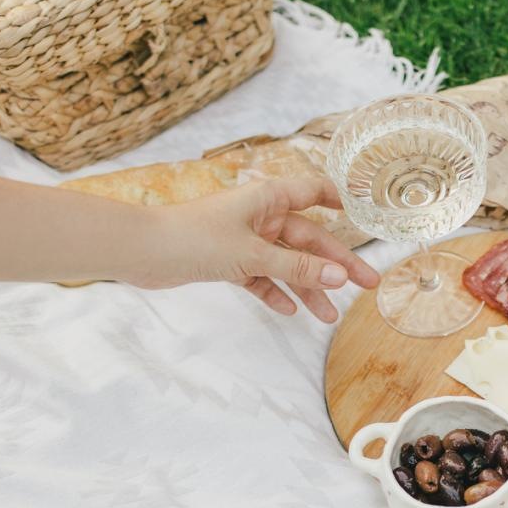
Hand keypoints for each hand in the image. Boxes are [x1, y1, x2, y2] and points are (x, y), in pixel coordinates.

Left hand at [140, 175, 379, 321]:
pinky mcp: (227, 260)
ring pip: (286, 263)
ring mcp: (243, 239)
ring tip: (328, 315)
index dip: (341, 200)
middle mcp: (259, 215)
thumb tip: (339, 276)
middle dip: (335, 264)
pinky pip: (261, 277)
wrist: (142, 251)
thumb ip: (297, 266)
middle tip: (365, 285)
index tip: (366, 214)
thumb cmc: (194, 238)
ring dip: (307, 286)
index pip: (314, 192)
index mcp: (267, 198)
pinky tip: (289, 310)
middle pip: (308, 238)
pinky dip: (274, 292)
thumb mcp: (253, 254)